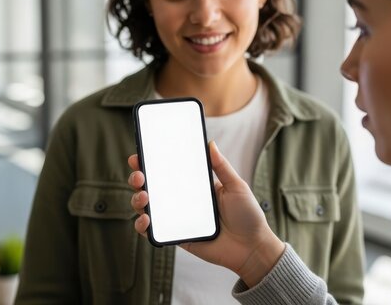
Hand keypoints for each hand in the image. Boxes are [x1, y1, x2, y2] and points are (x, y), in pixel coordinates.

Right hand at [127, 141, 284, 286]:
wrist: (252, 247)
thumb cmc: (248, 215)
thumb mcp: (236, 186)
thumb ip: (222, 166)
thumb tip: (210, 143)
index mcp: (194, 186)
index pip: (167, 171)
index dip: (150, 162)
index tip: (139, 155)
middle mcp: (182, 200)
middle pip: (151, 187)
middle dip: (138, 178)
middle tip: (139, 175)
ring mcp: (177, 219)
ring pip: (147, 208)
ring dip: (138, 200)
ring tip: (143, 197)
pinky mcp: (177, 237)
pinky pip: (153, 232)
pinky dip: (143, 226)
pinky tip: (145, 220)